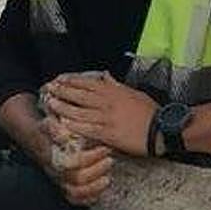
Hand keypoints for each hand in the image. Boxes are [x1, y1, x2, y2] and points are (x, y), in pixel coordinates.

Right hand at [32, 112, 114, 205]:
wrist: (40, 140)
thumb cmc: (50, 131)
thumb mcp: (50, 123)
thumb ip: (55, 128)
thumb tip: (63, 136)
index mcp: (52, 156)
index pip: (71, 163)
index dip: (91, 158)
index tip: (105, 148)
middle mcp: (56, 172)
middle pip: (77, 179)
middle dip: (97, 171)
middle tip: (110, 160)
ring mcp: (60, 182)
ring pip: (76, 193)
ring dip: (95, 187)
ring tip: (107, 178)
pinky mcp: (65, 188)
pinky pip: (75, 200)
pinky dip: (89, 198)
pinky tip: (100, 190)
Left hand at [42, 71, 158, 156]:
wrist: (162, 128)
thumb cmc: (150, 111)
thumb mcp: (133, 92)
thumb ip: (116, 85)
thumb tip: (105, 75)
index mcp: (114, 91)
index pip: (87, 83)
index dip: (71, 81)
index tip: (59, 79)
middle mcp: (108, 102)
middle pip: (80, 95)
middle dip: (63, 91)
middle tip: (48, 89)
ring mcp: (107, 118)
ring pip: (80, 111)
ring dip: (64, 107)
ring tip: (50, 104)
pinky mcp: (109, 134)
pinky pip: (88, 129)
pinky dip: (75, 125)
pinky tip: (63, 123)